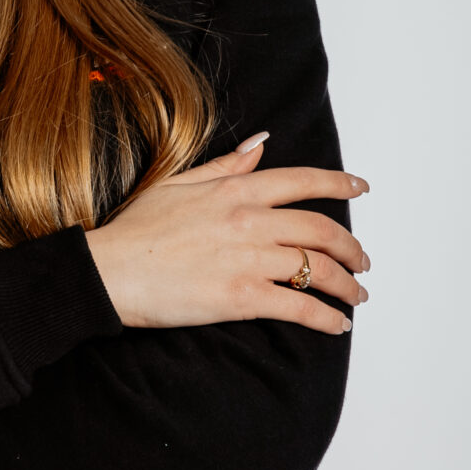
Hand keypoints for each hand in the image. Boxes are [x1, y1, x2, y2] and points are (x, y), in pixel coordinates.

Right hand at [84, 136, 368, 335]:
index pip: (302, 181)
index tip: (360, 187)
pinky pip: (301, 307)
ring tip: (355, 296)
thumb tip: (260, 145)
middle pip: (322, 230)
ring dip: (347, 285)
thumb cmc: (134, 230)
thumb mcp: (176, 184)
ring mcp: (249, 260)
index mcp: (235, 191)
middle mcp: (250, 221)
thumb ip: (224, 166)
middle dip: (352, 247)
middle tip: (361, 261)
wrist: (109, 272)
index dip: (339, 183)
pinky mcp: (243, 298)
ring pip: (319, 269)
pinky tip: (337, 324)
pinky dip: (327, 318)